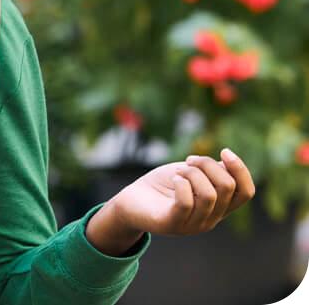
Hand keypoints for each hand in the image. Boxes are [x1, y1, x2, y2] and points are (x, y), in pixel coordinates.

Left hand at [86, 148, 255, 254]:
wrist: (130, 202)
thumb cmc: (162, 186)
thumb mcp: (190, 173)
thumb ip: (211, 172)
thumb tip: (229, 163)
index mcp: (219, 207)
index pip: (246, 192)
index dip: (240, 169)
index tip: (224, 151)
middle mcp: (211, 219)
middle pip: (228, 187)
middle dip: (208, 165)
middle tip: (188, 161)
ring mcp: (192, 225)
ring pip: (209, 194)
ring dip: (192, 173)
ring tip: (178, 172)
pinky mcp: (172, 224)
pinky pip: (186, 203)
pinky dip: (181, 184)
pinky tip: (174, 180)